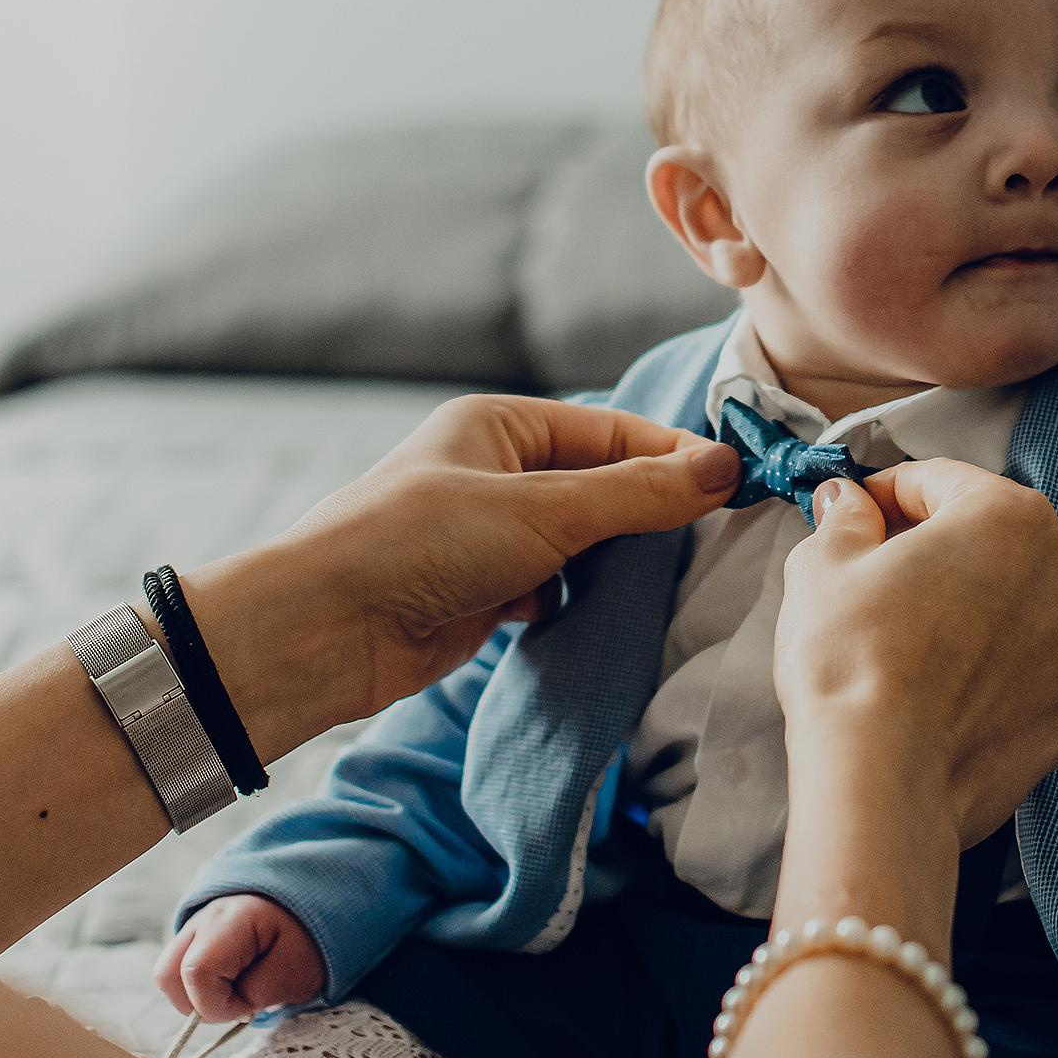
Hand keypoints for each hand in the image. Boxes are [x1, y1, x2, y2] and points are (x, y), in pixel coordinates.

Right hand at [156, 892, 326, 1020]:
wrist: (317, 903)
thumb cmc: (309, 939)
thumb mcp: (298, 971)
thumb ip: (257, 993)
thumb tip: (221, 1007)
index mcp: (233, 920)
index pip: (197, 973)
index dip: (217, 1005)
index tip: (249, 1007)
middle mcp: (204, 918)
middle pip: (166, 974)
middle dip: (197, 1003)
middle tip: (238, 1002)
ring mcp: (195, 925)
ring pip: (167, 974)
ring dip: (196, 995)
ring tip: (236, 991)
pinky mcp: (195, 937)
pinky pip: (180, 969)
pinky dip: (200, 985)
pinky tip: (231, 980)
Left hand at [182, 396, 740, 760]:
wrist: (322, 632)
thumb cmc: (418, 546)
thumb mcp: (543, 512)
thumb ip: (640, 494)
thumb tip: (728, 467)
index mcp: (501, 424)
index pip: (615, 431)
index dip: (675, 458)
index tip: (735, 491)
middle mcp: (493, 471)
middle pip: (601, 486)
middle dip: (646, 516)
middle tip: (705, 546)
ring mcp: (485, 534)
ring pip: (580, 542)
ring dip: (609, 565)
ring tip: (649, 586)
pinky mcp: (478, 593)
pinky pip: (551, 587)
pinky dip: (570, 602)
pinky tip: (578, 618)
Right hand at [774, 460, 1057, 850]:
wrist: (884, 779)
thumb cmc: (854, 660)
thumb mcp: (824, 565)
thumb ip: (845, 519)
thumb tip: (849, 504)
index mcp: (1009, 517)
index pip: (940, 482)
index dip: (887, 494)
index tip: (855, 514)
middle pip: (988, 543)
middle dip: (935, 554)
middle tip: (875, 582)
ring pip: (1014, 610)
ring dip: (971, 615)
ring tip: (910, 649)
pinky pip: (1029, 674)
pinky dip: (993, 676)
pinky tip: (943, 696)